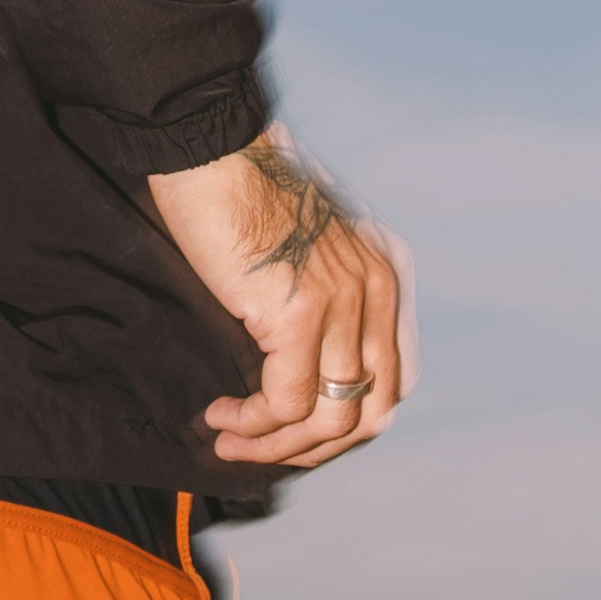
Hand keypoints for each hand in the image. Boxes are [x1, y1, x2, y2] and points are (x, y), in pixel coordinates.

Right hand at [146, 131, 409, 470]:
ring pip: (328, 419)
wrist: (212, 148)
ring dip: (275, 446)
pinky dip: (251, 424)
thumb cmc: (240, 190)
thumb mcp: (304, 251)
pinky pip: (284, 402)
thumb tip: (293, 369)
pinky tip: (220, 416)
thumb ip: (320, 301)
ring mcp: (345, 305)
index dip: (341, 425)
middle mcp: (377, 294)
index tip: (291, 434)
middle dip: (313, 448)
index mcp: (384, 279)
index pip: (389, 383)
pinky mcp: (301, 313)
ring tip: (230, 441)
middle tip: (262, 451)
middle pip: (369, 413)